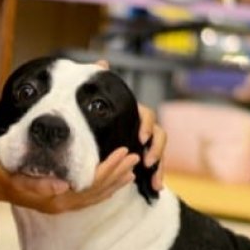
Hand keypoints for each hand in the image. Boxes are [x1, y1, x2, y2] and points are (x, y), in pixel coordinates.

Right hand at [0, 148, 138, 214]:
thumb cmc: (4, 173)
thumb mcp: (17, 176)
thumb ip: (38, 183)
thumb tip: (62, 186)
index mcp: (57, 199)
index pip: (92, 183)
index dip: (110, 168)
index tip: (123, 153)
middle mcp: (63, 204)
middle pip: (98, 190)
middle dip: (118, 174)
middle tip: (135, 157)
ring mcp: (62, 205)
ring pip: (96, 195)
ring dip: (114, 183)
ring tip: (131, 171)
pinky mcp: (60, 201)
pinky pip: (88, 197)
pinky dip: (103, 189)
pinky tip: (111, 183)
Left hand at [94, 60, 167, 191]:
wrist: (89, 139)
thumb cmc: (96, 117)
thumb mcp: (96, 101)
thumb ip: (101, 82)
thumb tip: (102, 62)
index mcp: (134, 113)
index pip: (147, 115)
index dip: (146, 125)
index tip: (140, 137)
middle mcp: (143, 127)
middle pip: (159, 134)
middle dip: (157, 148)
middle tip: (148, 161)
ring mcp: (147, 143)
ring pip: (160, 152)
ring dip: (160, 165)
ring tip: (155, 178)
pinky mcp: (145, 158)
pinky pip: (156, 166)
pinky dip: (157, 176)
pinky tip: (156, 187)